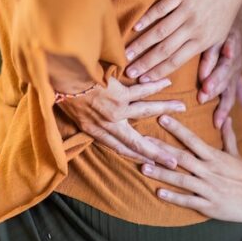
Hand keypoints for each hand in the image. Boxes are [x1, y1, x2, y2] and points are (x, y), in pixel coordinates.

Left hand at [57, 76, 182, 167]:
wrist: (60, 79)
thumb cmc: (60, 93)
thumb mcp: (72, 115)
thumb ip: (87, 122)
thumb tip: (96, 125)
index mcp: (94, 131)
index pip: (119, 148)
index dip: (136, 155)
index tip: (150, 162)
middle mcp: (108, 125)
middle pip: (136, 141)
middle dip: (156, 151)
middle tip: (174, 160)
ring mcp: (115, 110)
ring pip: (145, 111)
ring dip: (165, 109)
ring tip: (181, 108)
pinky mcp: (119, 94)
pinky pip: (141, 91)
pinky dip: (154, 87)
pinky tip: (166, 83)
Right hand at [124, 0, 241, 82]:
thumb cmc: (226, 10)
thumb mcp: (222, 36)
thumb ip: (211, 57)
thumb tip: (204, 80)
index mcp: (202, 41)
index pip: (176, 61)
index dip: (159, 72)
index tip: (143, 80)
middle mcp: (193, 28)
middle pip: (165, 50)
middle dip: (146, 63)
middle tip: (129, 71)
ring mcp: (187, 10)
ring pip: (161, 31)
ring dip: (142, 44)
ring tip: (127, 53)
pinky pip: (162, 8)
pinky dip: (148, 17)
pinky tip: (135, 26)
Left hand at [141, 115, 241, 222]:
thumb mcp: (237, 155)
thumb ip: (228, 137)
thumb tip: (225, 118)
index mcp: (216, 157)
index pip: (192, 139)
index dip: (176, 129)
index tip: (161, 118)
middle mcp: (210, 171)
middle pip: (181, 158)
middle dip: (161, 149)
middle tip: (141, 142)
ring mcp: (209, 189)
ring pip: (181, 179)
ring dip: (162, 173)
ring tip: (144, 167)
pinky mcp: (210, 205)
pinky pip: (189, 201)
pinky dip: (174, 197)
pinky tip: (159, 192)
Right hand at [198, 19, 241, 129]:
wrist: (239, 10)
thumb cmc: (233, 43)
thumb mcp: (236, 67)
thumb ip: (238, 88)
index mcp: (234, 74)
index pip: (228, 95)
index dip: (223, 109)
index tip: (216, 125)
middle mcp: (232, 64)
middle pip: (225, 82)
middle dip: (215, 93)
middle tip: (203, 101)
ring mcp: (228, 50)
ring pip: (222, 66)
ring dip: (215, 76)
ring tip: (205, 85)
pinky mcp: (221, 34)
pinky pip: (218, 44)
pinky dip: (217, 51)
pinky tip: (214, 58)